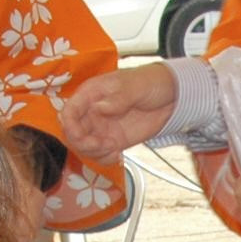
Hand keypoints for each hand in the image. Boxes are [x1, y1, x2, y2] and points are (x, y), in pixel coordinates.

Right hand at [61, 63, 176, 162]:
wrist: (171, 96)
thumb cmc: (150, 83)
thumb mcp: (135, 86)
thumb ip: (118, 98)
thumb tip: (98, 108)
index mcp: (91, 94)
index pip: (69, 111)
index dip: (69, 125)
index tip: (80, 135)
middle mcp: (92, 112)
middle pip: (72, 133)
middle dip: (82, 143)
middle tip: (101, 144)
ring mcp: (102, 128)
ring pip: (84, 147)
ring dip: (94, 153)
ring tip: (112, 148)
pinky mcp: (114, 141)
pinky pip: (101, 154)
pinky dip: (105, 159)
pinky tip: (116, 154)